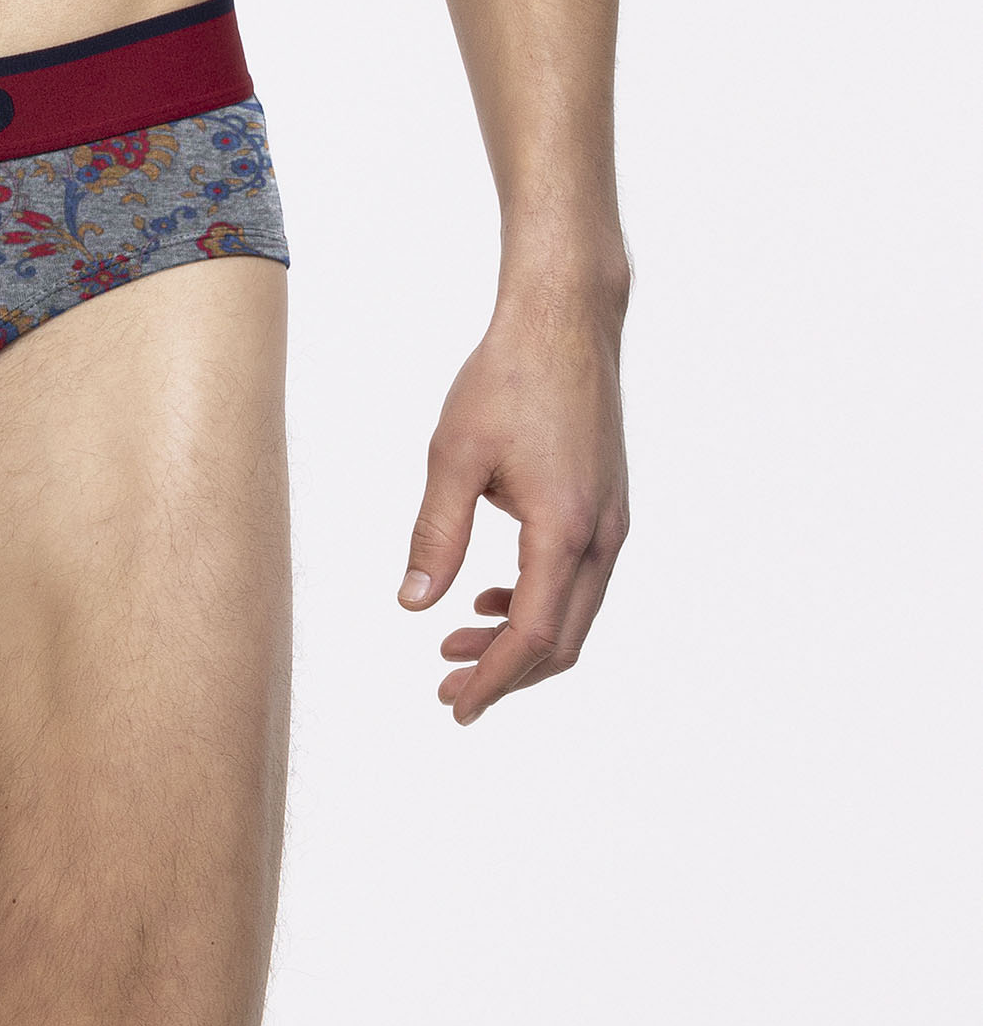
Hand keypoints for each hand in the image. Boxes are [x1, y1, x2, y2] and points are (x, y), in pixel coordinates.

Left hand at [397, 276, 627, 723]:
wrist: (565, 320)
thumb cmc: (507, 377)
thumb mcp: (454, 456)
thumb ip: (436, 535)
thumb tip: (413, 604)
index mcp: (564, 529)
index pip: (531, 636)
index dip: (492, 679)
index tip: (455, 705)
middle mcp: (601, 535)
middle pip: (561, 640)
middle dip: (505, 674)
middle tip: (448, 688)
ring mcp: (612, 521)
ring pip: (574, 614)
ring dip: (519, 640)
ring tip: (455, 643)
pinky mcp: (608, 504)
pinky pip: (580, 579)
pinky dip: (538, 602)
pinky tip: (490, 594)